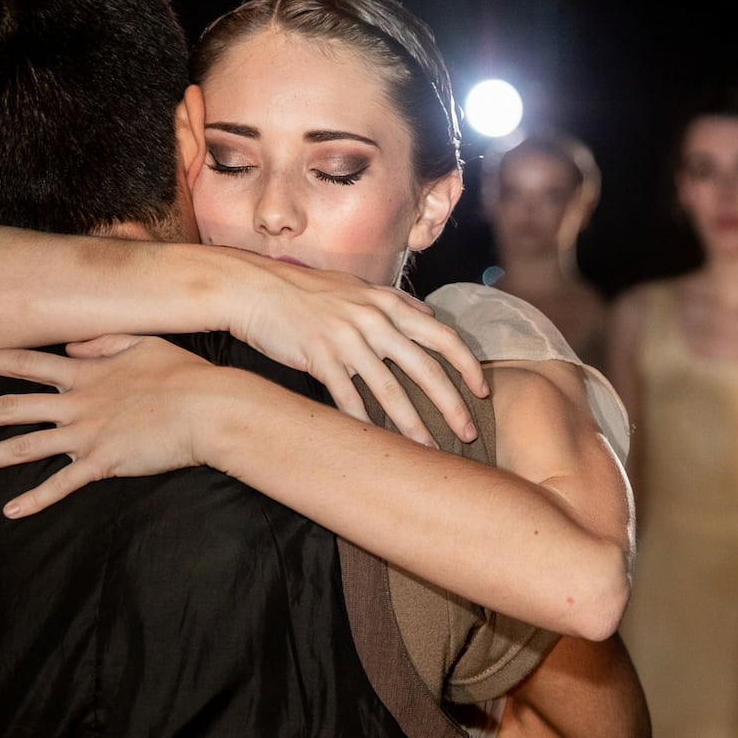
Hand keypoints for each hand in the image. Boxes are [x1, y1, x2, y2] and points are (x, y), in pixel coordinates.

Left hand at [0, 335, 219, 517]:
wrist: (208, 409)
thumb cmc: (185, 375)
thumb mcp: (145, 342)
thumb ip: (104, 341)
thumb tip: (73, 344)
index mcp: (86, 373)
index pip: (28, 363)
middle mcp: (76, 404)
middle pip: (10, 408)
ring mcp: (86, 435)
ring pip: (23, 448)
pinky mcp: (102, 463)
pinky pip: (61, 485)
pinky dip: (35, 499)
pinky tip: (10, 512)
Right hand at [230, 258, 487, 446]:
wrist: (256, 288)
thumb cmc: (308, 291)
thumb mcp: (359, 286)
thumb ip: (397, 302)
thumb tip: (429, 317)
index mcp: (388, 303)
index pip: (444, 336)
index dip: (467, 367)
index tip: (481, 392)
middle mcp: (374, 320)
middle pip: (426, 369)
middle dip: (452, 405)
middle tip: (466, 434)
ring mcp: (347, 338)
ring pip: (390, 390)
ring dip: (413, 425)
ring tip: (429, 450)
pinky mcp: (319, 356)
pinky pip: (347, 397)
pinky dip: (363, 423)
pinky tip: (375, 446)